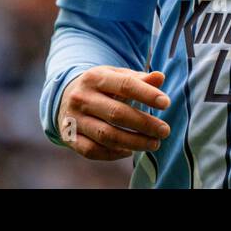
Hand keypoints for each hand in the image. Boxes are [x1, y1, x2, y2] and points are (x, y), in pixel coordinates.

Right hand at [57, 67, 171, 160]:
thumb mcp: (116, 76)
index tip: (166, 103)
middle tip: (164, 130)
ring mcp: (74, 120)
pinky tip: (129, 151)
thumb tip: (160, 77)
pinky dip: (113, 154)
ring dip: (134, 142)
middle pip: (116, 113)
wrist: (65, 97)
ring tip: (154, 144)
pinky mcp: (70, 138)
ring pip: (106, 136)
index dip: (147, 95)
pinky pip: (93, 151)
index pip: (125, 85)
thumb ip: (139, 79)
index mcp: (95, 77)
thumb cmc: (101, 87)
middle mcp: (81, 98)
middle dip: (144, 124)